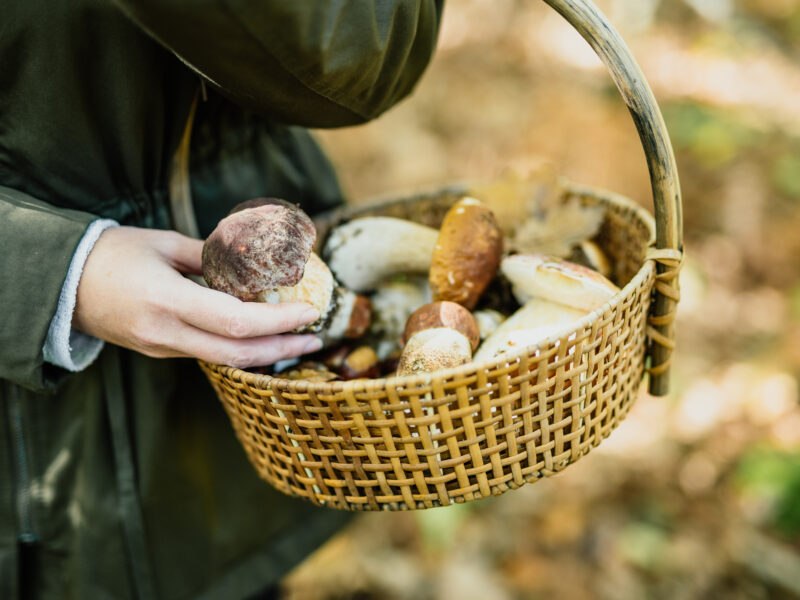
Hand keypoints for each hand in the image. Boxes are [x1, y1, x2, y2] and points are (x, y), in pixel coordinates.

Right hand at [73, 226, 322, 367]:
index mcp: (168, 302)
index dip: (278, 321)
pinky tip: (263, 336)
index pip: (236, 322)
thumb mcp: (164, 244)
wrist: (64, 286)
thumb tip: (251, 260)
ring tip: (299, 339)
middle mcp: (167, 334)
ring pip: (226, 359)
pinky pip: (210, 354)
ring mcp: (164, 348)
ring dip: (267, 352)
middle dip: (284, 348)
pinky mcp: (162, 352)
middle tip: (316, 337)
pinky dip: (242, 347)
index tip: (308, 311)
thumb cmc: (113, 255)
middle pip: (238, 354)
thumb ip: (210, 255)